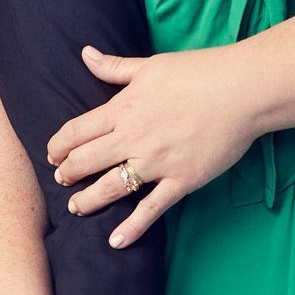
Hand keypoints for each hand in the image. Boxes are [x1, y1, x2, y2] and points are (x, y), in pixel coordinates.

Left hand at [47, 45, 261, 248]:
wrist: (242, 91)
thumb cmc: (198, 72)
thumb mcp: (150, 66)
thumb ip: (114, 67)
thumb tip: (85, 52)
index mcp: (124, 107)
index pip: (77, 131)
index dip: (58, 145)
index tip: (52, 153)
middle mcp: (134, 137)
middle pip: (86, 161)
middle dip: (67, 172)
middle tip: (61, 179)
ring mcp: (157, 162)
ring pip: (109, 188)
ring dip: (87, 200)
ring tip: (76, 207)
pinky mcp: (181, 181)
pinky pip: (150, 209)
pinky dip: (131, 228)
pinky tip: (115, 242)